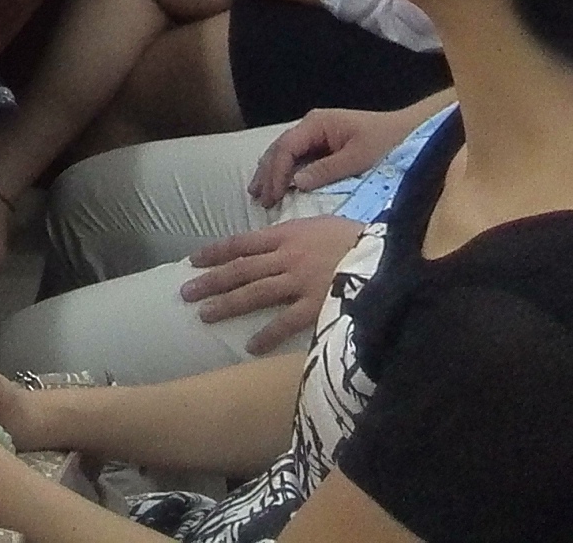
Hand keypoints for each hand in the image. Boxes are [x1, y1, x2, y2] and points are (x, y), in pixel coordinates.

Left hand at [180, 216, 364, 348]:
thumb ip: (295, 235)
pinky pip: (286, 322)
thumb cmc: (356, 238)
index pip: (241, 243)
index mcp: (286, 234)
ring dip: (226, 304)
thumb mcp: (320, 225)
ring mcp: (299, 282)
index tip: (193, 261)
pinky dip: (267, 335)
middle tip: (185, 292)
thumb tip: (275, 245)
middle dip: (211, 281)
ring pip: (254, 293)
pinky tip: (250, 347)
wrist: (387, 254)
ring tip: (203, 314)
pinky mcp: (317, 305)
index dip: (215, 252)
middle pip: (240, 269)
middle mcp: (286, 257)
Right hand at [252, 106, 402, 204]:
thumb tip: (297, 183)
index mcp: (317, 124)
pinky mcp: (324, 145)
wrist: (409, 131)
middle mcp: (312, 126)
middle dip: (267, 173)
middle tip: (258, 198)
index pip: (286, 147)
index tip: (272, 195)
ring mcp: (317, 134)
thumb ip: (326, 170)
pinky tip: (279, 184)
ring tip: (259, 192)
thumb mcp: (358, 158)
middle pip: (280, 148)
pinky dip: (285, 171)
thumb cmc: (386, 142)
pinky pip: (298, 157)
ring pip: (285, 152)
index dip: (277, 172)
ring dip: (272, 172)